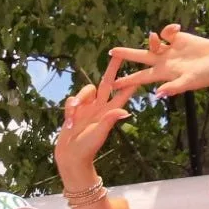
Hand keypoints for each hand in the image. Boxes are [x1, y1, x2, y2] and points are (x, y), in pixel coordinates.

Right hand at [55, 55, 137, 182]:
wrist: (71, 155)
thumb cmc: (87, 147)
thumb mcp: (99, 133)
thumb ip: (109, 120)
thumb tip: (125, 111)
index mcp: (109, 111)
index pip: (122, 94)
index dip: (130, 83)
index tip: (139, 72)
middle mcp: (99, 106)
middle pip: (107, 82)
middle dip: (112, 68)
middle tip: (118, 53)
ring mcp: (87, 107)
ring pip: (86, 90)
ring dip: (78, 100)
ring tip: (72, 117)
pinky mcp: (74, 110)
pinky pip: (72, 100)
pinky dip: (69, 108)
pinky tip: (69, 121)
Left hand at [110, 24, 208, 99]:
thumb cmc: (205, 76)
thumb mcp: (188, 82)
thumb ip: (173, 87)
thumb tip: (158, 93)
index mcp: (163, 73)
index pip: (140, 77)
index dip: (127, 80)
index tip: (113, 83)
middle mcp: (163, 61)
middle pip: (140, 57)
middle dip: (126, 54)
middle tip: (112, 52)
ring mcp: (170, 49)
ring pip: (152, 42)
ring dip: (151, 39)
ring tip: (155, 37)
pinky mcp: (179, 38)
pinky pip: (167, 32)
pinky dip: (168, 29)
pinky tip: (176, 29)